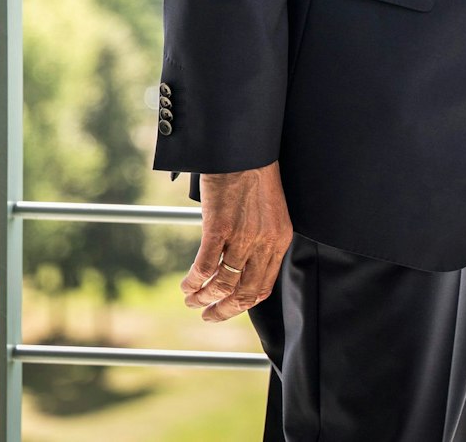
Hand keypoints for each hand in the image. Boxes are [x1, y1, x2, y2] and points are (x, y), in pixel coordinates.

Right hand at [182, 161, 291, 321]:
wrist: (244, 149)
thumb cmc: (254, 177)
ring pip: (222, 285)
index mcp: (279, 240)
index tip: (227, 309)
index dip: (243, 304)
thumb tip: (241, 266)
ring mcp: (243, 236)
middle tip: (207, 315)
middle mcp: (264, 242)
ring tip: (191, 300)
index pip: (263, 287)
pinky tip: (186, 285)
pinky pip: (205, 267)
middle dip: (223, 310)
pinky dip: (193, 282)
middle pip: (244, 293)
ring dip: (203, 298)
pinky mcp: (219, 228)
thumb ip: (260, 239)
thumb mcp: (269, 212)